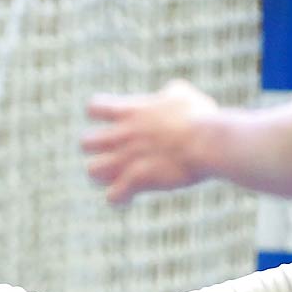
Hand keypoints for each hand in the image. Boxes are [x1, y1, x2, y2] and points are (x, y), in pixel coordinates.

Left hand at [82, 79, 220, 204]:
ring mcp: (126, 159)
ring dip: (104, 176)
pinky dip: (119, 198)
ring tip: (121, 177)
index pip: (94, 107)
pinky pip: (112, 197)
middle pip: (84, 143)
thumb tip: (168, 93)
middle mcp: (122, 135)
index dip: (99, 115)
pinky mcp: (135, 180)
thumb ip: (169, 92)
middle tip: (117, 154)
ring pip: (92, 171)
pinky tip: (131, 196)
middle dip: (97, 150)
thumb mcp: (184, 95)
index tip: (115, 121)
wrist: (207, 142)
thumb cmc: (200, 117)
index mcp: (131, 112)